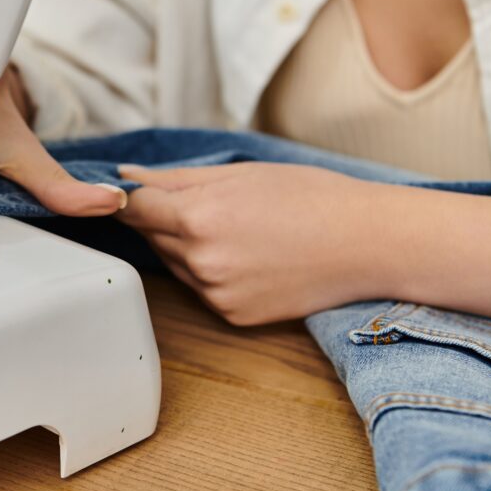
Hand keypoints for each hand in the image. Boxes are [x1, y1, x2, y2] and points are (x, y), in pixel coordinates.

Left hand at [117, 163, 388, 324]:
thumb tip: (125, 177)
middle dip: (168, 221)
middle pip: (153, 238)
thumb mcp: (239, 174)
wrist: (366, 243)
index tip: (143, 194)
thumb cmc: (308, 197)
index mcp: (198, 217)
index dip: (136, 199)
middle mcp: (201, 260)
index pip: (135, 209)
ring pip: (177, 266)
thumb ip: (173, 179)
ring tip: (238, 230)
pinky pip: (203, 290)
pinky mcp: (232, 316)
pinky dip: (213, 274)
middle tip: (212, 206)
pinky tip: (249, 257)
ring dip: (189, 248)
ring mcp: (216, 293)